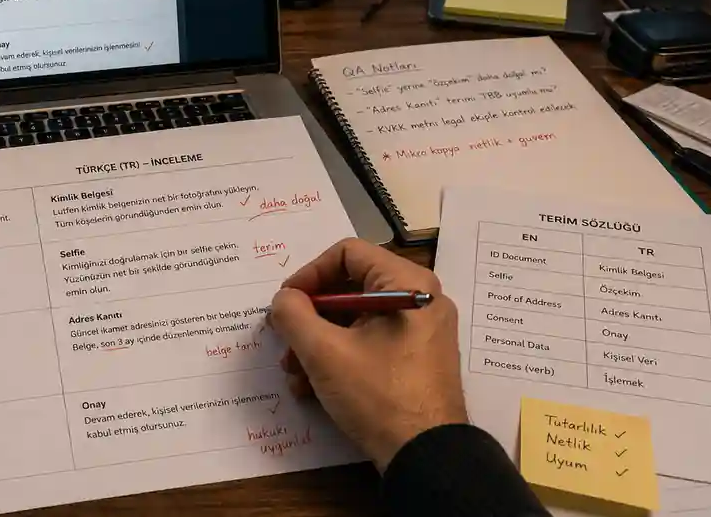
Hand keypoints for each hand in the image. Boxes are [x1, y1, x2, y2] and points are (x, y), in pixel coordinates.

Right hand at [270, 238, 467, 469]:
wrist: (427, 457)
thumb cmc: (378, 395)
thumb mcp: (324, 352)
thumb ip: (294, 315)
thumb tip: (283, 299)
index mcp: (407, 285)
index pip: (347, 253)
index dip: (309, 273)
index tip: (286, 302)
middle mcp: (420, 299)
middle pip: (350, 287)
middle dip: (310, 316)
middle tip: (284, 337)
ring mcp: (421, 331)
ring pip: (357, 319)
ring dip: (318, 340)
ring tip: (294, 371)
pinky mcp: (416, 358)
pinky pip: (371, 341)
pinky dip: (340, 355)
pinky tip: (313, 386)